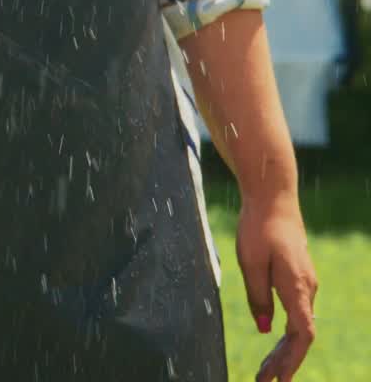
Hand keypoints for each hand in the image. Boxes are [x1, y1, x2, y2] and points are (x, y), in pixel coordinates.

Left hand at [236, 191, 317, 381]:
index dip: (291, 360)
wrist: (273, 194)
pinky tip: (272, 338)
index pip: (302, 335)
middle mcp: (307, 286)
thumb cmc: (259, 225)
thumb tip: (264, 329)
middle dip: (283, 361)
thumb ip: (258, 298)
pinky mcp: (298, 273)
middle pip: (300, 335)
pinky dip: (285, 330)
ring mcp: (305, 280)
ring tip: (264, 370)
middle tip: (261, 380)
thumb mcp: (250, 263)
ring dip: (283, 348)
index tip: (278, 381)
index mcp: (297, 286)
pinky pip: (296, 310)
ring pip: (298, 323)